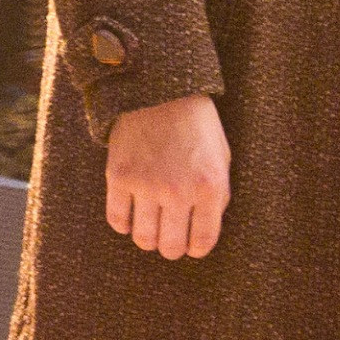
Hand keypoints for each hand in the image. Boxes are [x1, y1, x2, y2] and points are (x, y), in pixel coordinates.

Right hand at [103, 93, 228, 258]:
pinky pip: (117, 220)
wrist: (161, 91)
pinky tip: (131, 214)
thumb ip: (217, 196)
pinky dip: (124, 223)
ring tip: (150, 226)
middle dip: (171, 247)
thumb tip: (203, 230)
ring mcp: (146, 185)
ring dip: (148, 238)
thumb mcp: (221, 159)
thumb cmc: (196, 125)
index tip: (191, 244)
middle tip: (170, 237)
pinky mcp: (119, 176)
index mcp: (209, 187)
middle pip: (170, 247)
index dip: (197, 248)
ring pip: (143, 239)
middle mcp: (178, 191)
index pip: (203, 241)